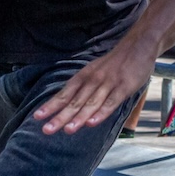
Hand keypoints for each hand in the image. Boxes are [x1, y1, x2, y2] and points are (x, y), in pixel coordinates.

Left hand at [31, 41, 155, 133]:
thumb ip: (83, 87)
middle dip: (59, 117)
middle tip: (46, 130)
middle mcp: (92, 81)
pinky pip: (111, 102)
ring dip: (78, 118)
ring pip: (90, 104)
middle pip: (74, 102)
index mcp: (83, 77)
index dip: (50, 106)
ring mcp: (108, 84)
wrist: (138, 45)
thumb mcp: (94, 71)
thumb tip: (69, 105)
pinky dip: (101, 114)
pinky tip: (92, 123)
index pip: (64, 94)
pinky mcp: (123, 87)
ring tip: (67, 130)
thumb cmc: (114, 63)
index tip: (37, 117)